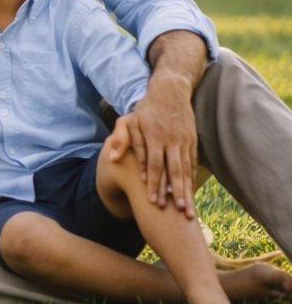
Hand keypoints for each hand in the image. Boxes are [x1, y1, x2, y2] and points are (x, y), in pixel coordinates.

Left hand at [108, 97, 197, 217]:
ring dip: (187, 190)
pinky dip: (192, 179)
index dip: (155, 183)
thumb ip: (121, 139)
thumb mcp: (129, 120)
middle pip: (174, 171)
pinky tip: (191, 192)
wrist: (171, 91)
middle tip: (178, 212)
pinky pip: (192, 164)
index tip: (154, 201)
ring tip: (187, 208)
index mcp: (155, 137)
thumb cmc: (145, 109)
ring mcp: (184, 142)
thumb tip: (111, 158)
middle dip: (176, 192)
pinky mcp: (192, 142)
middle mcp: (172, 141)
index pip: (155, 164)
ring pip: (186, 170)